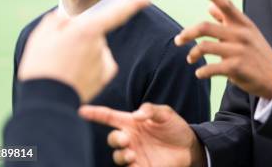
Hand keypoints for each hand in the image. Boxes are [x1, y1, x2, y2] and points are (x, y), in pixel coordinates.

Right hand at [18, 0, 149, 102]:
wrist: (46, 102)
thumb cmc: (41, 66)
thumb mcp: (41, 36)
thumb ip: (59, 21)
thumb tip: (70, 22)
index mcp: (88, 30)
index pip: (116, 14)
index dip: (132, 5)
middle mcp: (101, 45)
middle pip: (92, 33)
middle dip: (78, 38)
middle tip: (57, 55)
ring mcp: (104, 61)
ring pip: (95, 48)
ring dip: (82, 54)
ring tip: (62, 68)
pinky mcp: (105, 76)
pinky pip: (100, 63)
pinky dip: (90, 66)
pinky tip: (74, 75)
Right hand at [79, 103, 205, 166]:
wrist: (189, 147)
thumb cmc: (175, 127)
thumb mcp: (166, 114)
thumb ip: (151, 110)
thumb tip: (136, 115)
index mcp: (132, 123)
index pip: (109, 117)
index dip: (95, 114)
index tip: (82, 110)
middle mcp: (130, 139)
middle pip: (113, 139)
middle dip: (115, 139)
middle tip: (126, 139)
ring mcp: (134, 154)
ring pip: (118, 156)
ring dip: (121, 155)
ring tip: (132, 154)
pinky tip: (135, 163)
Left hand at [175, 0, 271, 98]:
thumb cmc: (258, 53)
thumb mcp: (248, 33)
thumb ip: (228, 20)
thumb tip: (210, 6)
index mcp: (243, 23)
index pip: (225, 3)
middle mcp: (241, 34)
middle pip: (204, 27)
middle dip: (187, 34)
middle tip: (178, 40)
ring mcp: (239, 51)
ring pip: (204, 47)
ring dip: (192, 54)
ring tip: (190, 59)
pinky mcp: (236, 68)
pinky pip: (210, 68)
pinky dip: (201, 71)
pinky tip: (200, 73)